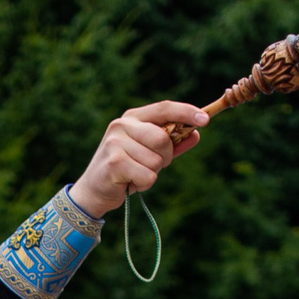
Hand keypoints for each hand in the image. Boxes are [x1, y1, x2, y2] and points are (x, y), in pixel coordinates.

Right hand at [69, 101, 208, 216]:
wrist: (94, 190)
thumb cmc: (125, 169)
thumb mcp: (149, 153)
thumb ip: (172, 144)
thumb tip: (196, 134)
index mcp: (133, 117)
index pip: (164, 108)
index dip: (186, 112)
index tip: (205, 120)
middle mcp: (122, 125)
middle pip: (163, 138)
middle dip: (165, 157)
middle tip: (151, 165)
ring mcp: (116, 143)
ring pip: (156, 161)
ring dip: (152, 173)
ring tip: (136, 174)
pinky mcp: (114, 163)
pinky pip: (148, 175)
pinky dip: (144, 184)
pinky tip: (130, 182)